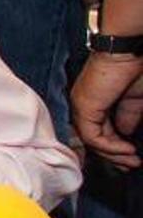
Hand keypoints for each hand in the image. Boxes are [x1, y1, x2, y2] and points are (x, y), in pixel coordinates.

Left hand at [71, 53, 142, 169]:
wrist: (128, 52)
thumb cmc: (133, 70)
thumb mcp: (135, 100)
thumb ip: (127, 117)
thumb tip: (125, 133)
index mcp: (95, 103)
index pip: (99, 133)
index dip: (115, 149)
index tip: (132, 158)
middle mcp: (84, 105)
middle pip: (93, 140)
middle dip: (114, 156)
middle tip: (131, 165)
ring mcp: (82, 106)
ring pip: (92, 141)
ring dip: (114, 154)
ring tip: (132, 159)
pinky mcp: (84, 106)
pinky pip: (92, 136)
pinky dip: (110, 147)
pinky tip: (127, 149)